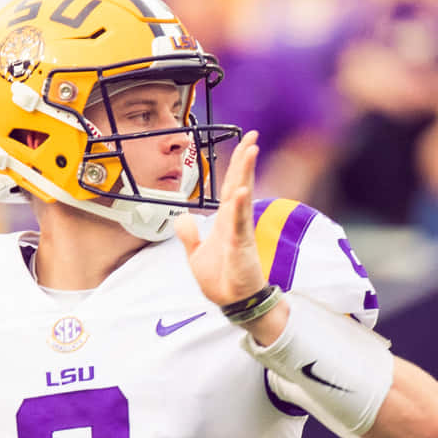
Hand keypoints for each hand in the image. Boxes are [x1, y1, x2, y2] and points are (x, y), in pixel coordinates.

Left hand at [174, 131, 267, 309]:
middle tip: (253, 135)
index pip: (230, 185)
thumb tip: (183, 217)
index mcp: (225, 220)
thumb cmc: (221, 279)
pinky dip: (240, 207)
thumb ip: (189, 234)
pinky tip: (241, 191)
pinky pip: (239, 223)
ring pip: (242, 197)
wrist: (233, 302)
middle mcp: (235, 221)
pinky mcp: (241, 246)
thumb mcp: (195, 254)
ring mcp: (240, 232)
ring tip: (251, 150)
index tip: (245, 142)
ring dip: (246, 173)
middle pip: (239, 183)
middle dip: (245, 159)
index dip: (236, 164)